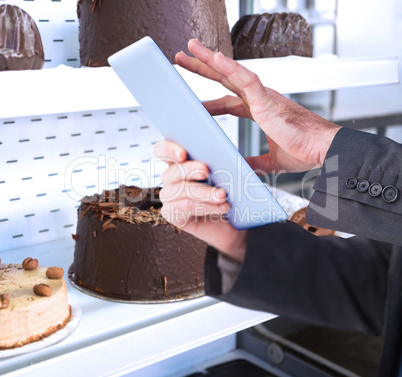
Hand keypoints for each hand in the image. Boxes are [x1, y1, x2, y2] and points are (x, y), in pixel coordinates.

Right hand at [153, 140, 246, 262]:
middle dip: (189, 170)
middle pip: (171, 172)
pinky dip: (206, 207)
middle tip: (206, 171)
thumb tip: (231, 157)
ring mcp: (169, 197)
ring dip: (203, 193)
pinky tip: (222, 207)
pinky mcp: (172, 214)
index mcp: (179, 161)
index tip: (183, 154)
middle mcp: (171, 178)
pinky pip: (185, 208)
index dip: (168, 149)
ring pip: (180, 191)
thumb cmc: (229, 192)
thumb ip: (228, 162)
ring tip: (222, 195)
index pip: (162, 150)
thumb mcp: (231, 173)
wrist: (231, 221)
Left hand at [175, 39, 340, 173]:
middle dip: (204, 68)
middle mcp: (259, 99)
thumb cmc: (305, 150)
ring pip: (232, 72)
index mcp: (260, 110)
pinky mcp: (268, 100)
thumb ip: (254, 161)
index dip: (211, 101)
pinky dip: (231, 68)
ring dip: (210, 59)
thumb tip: (241, 167)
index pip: (228, 101)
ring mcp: (263, 97)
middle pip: (225, 79)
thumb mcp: (270, 160)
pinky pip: (247, 78)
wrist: (323, 150)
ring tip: (190, 49)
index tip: (195, 103)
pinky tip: (216, 57)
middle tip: (184, 58)